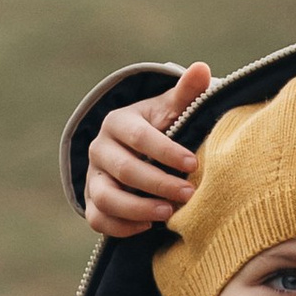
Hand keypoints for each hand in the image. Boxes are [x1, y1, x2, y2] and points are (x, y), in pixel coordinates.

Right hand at [87, 62, 209, 237]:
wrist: (137, 149)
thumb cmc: (161, 127)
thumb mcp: (172, 108)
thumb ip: (187, 92)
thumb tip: (202, 68)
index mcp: (118, 122)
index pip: (140, 137)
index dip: (166, 151)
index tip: (193, 163)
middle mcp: (100, 149)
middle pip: (125, 170)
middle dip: (159, 183)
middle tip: (189, 193)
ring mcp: (93, 177)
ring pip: (107, 197)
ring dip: (138, 209)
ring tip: (168, 213)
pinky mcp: (93, 201)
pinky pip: (99, 219)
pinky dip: (121, 227)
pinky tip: (148, 227)